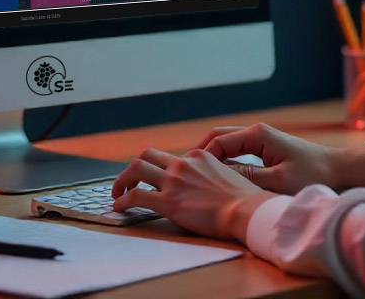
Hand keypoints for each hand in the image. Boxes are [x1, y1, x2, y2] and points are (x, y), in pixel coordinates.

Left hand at [111, 148, 275, 241]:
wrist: (246, 210)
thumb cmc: (245, 200)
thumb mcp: (231, 176)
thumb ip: (214, 174)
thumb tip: (211, 185)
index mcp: (199, 156)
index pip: (172, 158)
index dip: (162, 171)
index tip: (158, 182)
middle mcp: (183, 164)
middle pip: (147, 155)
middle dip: (135, 167)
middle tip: (129, 181)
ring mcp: (173, 181)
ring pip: (136, 168)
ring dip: (122, 180)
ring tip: (118, 193)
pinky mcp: (167, 202)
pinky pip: (136, 196)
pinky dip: (123, 200)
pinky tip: (119, 207)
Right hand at [196, 123, 364, 194]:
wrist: (339, 170)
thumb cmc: (312, 176)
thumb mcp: (277, 181)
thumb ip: (246, 177)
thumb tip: (217, 175)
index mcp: (258, 135)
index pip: (218, 141)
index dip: (200, 158)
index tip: (188, 175)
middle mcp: (257, 132)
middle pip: (218, 137)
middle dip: (200, 153)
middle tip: (184, 172)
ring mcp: (261, 139)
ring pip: (226, 142)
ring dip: (210, 156)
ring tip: (195, 175)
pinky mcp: (265, 149)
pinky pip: (236, 150)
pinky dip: (223, 159)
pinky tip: (217, 176)